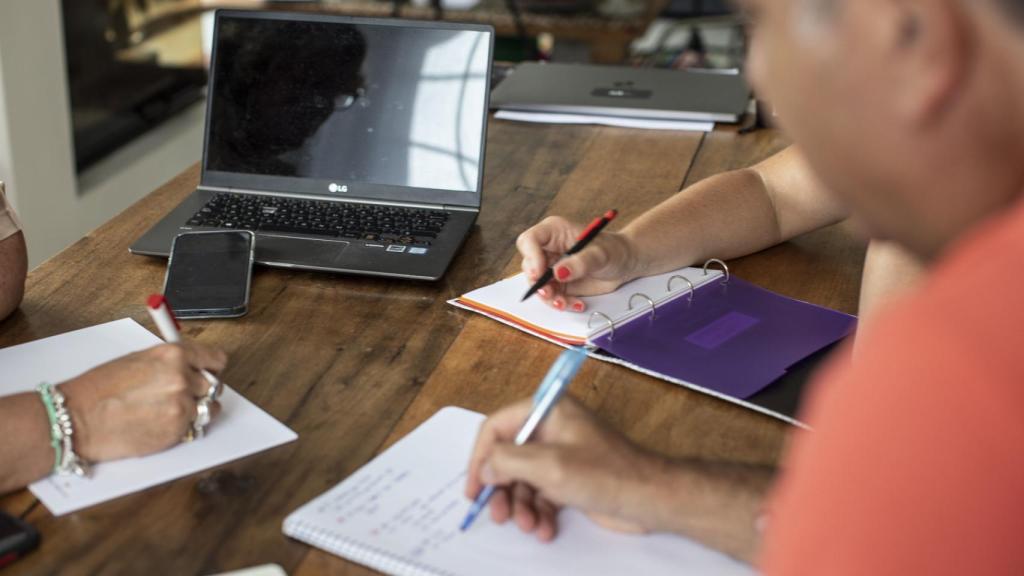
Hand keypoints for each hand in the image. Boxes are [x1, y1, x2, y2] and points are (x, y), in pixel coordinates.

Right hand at [59, 342, 227, 461]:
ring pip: (209, 409)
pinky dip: (183, 427)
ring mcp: (181, 406)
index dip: (213, 367)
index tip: (211, 372)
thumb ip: (170, 362)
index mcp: (173, 355)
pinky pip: (194, 428)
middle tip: (184, 395)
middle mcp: (182, 378)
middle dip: (202, 391)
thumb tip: (192, 366)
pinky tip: (161, 423)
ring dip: (196, 411)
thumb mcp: (137, 360)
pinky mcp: (177, 431)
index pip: (215, 359)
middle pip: (214, 385)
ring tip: (170, 411)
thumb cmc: (100, 389)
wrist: (77, 418)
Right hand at [465, 396, 668, 541]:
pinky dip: (538, 512)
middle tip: (498, 515)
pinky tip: (544, 529)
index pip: (497, 427)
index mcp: (547, 410)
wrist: (649, 498)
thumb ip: (508, 461)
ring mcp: (560, 454)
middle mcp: (551, 428)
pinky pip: (541, 494)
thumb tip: (485, 468)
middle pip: (507, 457)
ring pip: (523, 480)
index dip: (480, 457)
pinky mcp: (569, 478)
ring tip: (528, 526)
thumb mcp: (549, 466)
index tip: (474, 487)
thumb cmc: (606, 474)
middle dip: (502, 489)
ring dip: (521, 506)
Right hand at [516, 216, 639, 312]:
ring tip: (566, 303)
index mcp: (554, 231)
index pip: (529, 240)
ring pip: (538, 285)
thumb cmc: (614, 250)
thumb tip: (558, 272)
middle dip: (537, 282)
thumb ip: (580, 263)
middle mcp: (549, 249)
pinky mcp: (558, 284)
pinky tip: (578, 304)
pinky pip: (551, 297)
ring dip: (550, 297)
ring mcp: (552, 267)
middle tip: (550, 293)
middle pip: (529, 265)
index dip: (530, 256)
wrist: (625, 264)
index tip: (540, 273)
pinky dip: (561, 303)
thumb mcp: (600, 254)